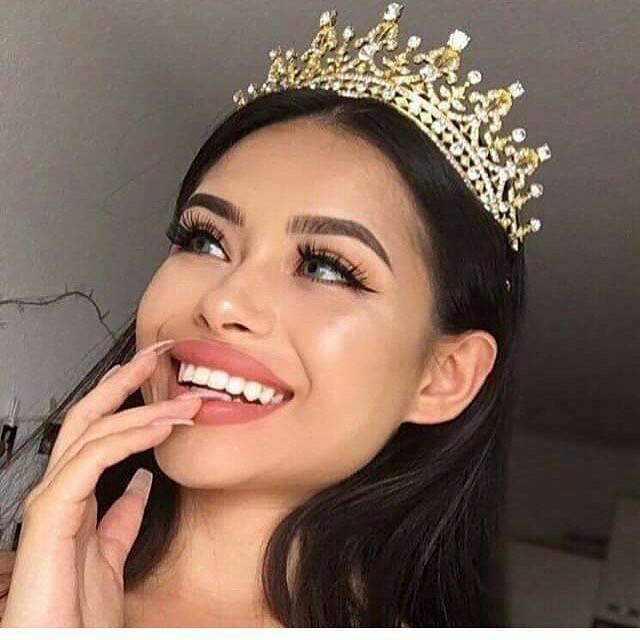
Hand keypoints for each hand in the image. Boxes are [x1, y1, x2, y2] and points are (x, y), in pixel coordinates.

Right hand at [0, 341, 201, 626]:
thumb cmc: (77, 616)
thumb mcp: (111, 553)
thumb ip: (122, 517)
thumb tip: (142, 483)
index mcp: (73, 498)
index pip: (97, 431)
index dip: (126, 399)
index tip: (158, 377)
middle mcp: (59, 492)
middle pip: (89, 417)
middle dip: (125, 381)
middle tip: (161, 354)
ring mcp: (51, 502)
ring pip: (93, 432)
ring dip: (143, 409)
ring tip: (185, 398)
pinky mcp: (49, 517)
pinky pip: (92, 461)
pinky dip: (128, 438)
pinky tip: (162, 427)